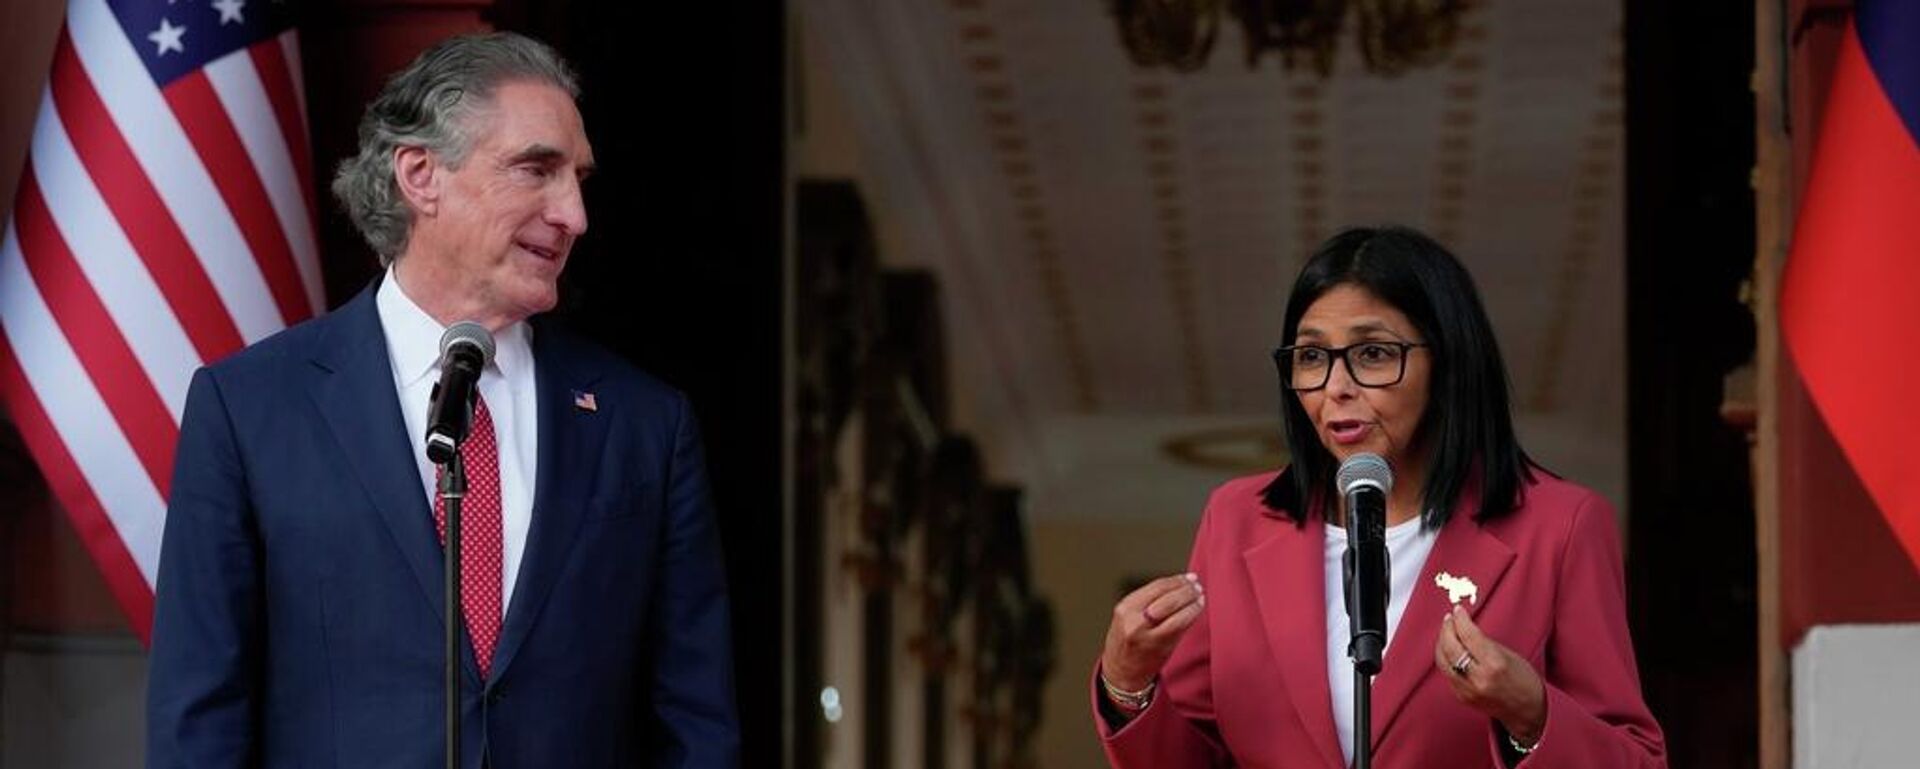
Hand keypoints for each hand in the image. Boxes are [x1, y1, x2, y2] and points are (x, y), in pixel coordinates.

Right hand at [1100, 573, 1205, 691]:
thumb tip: (1177, 585)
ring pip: (1176, 612)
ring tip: (1200, 596)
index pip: (1156, 587)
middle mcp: (1136, 621)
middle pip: (1168, 598)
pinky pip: (1181, 626)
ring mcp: (1149, 635)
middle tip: (1197, 585)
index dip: (1176, 580)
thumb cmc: (1125, 642)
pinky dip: (1192, 614)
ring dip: (1192, 601)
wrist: (1121, 672)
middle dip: (1186, 589)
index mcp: (1125, 608)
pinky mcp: (1162, 647)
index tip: (1188, 578)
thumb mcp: (1126, 616)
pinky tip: (1197, 609)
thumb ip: (1146, 601)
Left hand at [1433, 605, 1546, 742]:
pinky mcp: (1461, 697)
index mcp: (1494, 664)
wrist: (1527, 711)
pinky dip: (1446, 658)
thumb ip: (1484, 642)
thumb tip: (1463, 627)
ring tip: (1447, 632)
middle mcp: (1478, 678)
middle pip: (1450, 647)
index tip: (1457, 610)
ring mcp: (1467, 690)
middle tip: (1449, 619)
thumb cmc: (1524, 680)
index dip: (1460, 620)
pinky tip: (1450, 649)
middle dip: (1447, 629)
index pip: (1469, 636)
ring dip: (1442, 643)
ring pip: (1442, 660)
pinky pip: (1447, 673)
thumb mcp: (1509, 655)